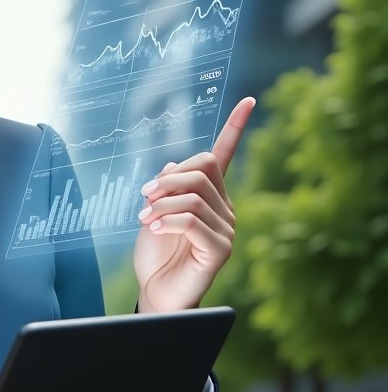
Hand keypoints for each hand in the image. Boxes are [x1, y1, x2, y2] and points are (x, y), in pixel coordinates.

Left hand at [134, 97, 255, 312]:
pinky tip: (153, 227)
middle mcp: (225, 208)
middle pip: (203, 167)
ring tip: (144, 217)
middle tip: (144, 197)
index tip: (248, 100)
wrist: (155, 292)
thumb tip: (172, 166)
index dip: (235, 127)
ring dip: (161, 202)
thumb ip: (165, 187)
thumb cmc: (156, 254)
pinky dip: (167, 219)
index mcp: (210, 195)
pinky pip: (193, 220)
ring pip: (194, 194)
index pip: (224, 155)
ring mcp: (226, 229)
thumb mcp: (154, 210)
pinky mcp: (221, 249)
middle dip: (168, 177)